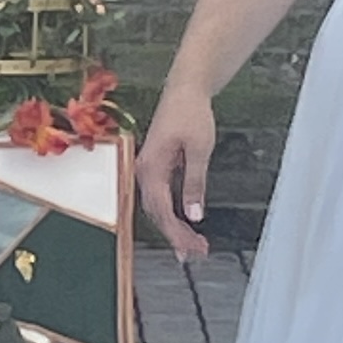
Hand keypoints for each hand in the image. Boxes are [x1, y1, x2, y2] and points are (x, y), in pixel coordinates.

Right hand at [137, 85, 215, 260]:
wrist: (184, 89)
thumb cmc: (191, 113)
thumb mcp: (199, 149)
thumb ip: (194, 183)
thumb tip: (194, 215)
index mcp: (151, 168)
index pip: (162, 211)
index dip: (178, 233)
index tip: (194, 248)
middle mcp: (144, 171)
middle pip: (157, 213)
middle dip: (176, 235)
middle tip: (198, 252)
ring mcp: (147, 170)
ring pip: (157, 208)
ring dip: (174, 227)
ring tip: (193, 245)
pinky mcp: (155, 167)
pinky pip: (160, 197)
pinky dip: (172, 213)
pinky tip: (184, 224)